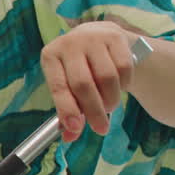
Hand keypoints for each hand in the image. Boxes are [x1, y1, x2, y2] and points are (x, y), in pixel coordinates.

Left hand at [40, 21, 140, 141]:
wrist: (99, 36)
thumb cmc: (79, 68)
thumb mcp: (68, 85)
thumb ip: (68, 111)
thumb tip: (69, 138)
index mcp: (50, 56)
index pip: (58, 87)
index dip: (67, 110)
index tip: (75, 129)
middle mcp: (69, 43)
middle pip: (83, 84)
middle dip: (93, 111)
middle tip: (101, 128)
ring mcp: (93, 37)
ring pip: (106, 77)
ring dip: (110, 100)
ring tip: (109, 106)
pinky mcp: (115, 36)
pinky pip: (124, 68)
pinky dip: (123, 85)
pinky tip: (119, 87)